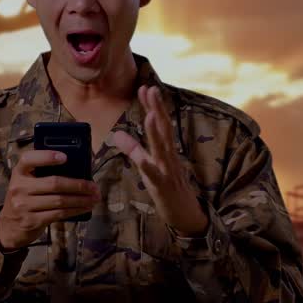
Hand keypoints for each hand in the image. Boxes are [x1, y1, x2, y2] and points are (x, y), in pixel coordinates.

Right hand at [0, 148, 101, 250]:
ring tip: (94, 198)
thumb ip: (42, 175)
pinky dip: (75, 210)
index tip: (65, 157)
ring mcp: (24, 205)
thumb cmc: (25, 199)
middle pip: (54, 183)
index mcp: (18, 173)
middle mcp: (19, 188)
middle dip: (78, 185)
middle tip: (94, 187)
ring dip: (81, 199)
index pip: (28, 159)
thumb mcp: (26, 183)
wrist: (8, 227)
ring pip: (60, 200)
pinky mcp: (32, 220)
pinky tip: (85, 208)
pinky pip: (59, 213)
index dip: (47, 156)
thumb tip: (77, 171)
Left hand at [110, 84, 207, 236]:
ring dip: (155, 132)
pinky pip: (155, 176)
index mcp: (165, 150)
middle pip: (163, 129)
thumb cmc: (167, 188)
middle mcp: (168, 156)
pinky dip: (149, 166)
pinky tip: (143, 159)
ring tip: (149, 115)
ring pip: (162, 148)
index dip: (152, 106)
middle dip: (157, 109)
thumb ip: (134, 149)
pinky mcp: (164, 187)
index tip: (145, 87)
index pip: (159, 124)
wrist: (186, 214)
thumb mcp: (148, 166)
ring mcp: (168, 171)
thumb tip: (116, 134)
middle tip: (150, 89)